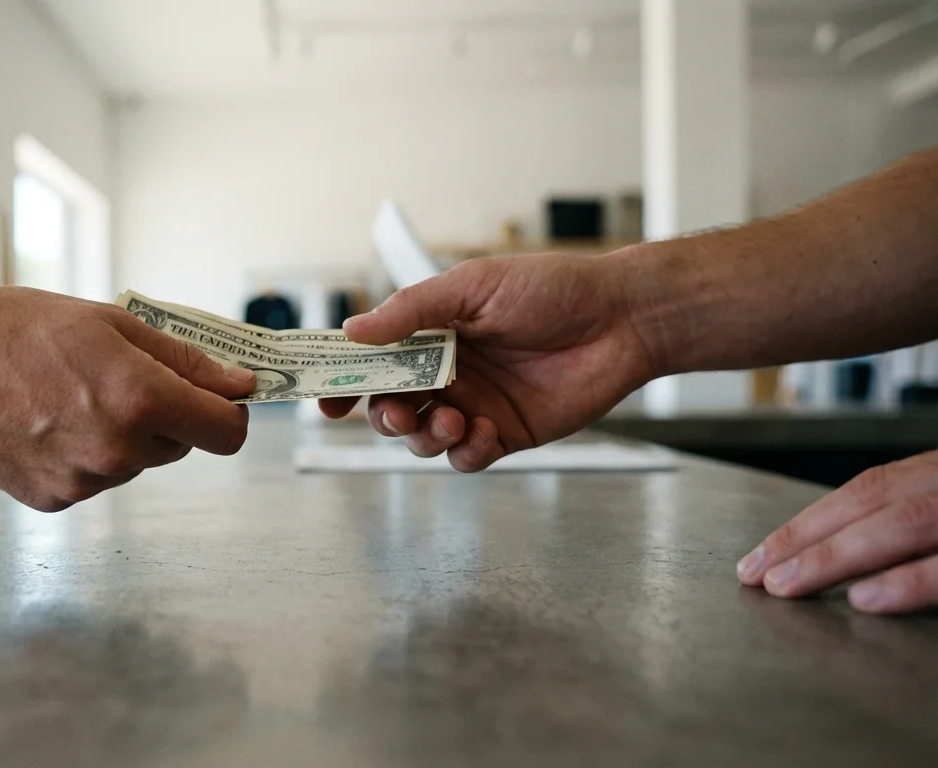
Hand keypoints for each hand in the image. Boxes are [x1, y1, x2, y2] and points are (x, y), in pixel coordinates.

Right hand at [0, 286, 255, 511]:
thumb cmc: (23, 327)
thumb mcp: (114, 324)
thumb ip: (186, 360)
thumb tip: (242, 385)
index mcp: (140, 398)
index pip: (227, 432)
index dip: (229, 412)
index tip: (218, 397)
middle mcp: (117, 450)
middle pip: (181, 446)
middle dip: (168, 416)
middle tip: (119, 378)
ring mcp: (83, 482)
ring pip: (136, 463)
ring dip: (124, 435)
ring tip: (70, 396)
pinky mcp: (54, 499)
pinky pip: (96, 479)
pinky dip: (84, 454)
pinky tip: (46, 422)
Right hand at [320, 253, 658, 469]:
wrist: (621, 319)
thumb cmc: (551, 289)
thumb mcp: (473, 287)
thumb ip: (411, 311)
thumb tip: (352, 330)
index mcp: (433, 332)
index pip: (375, 361)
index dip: (346, 381)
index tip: (327, 400)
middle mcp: (448, 371)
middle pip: (391, 406)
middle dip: (385, 415)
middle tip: (400, 411)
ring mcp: (475, 404)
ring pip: (424, 437)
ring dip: (425, 436)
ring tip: (453, 421)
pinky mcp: (506, 433)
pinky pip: (467, 458)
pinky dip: (466, 452)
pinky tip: (484, 433)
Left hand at [737, 450, 937, 613]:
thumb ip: (904, 522)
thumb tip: (844, 552)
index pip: (865, 492)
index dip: (808, 523)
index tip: (761, 556)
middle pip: (871, 504)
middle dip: (807, 541)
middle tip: (759, 577)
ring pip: (904, 524)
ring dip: (838, 556)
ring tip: (787, 585)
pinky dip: (907, 582)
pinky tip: (862, 599)